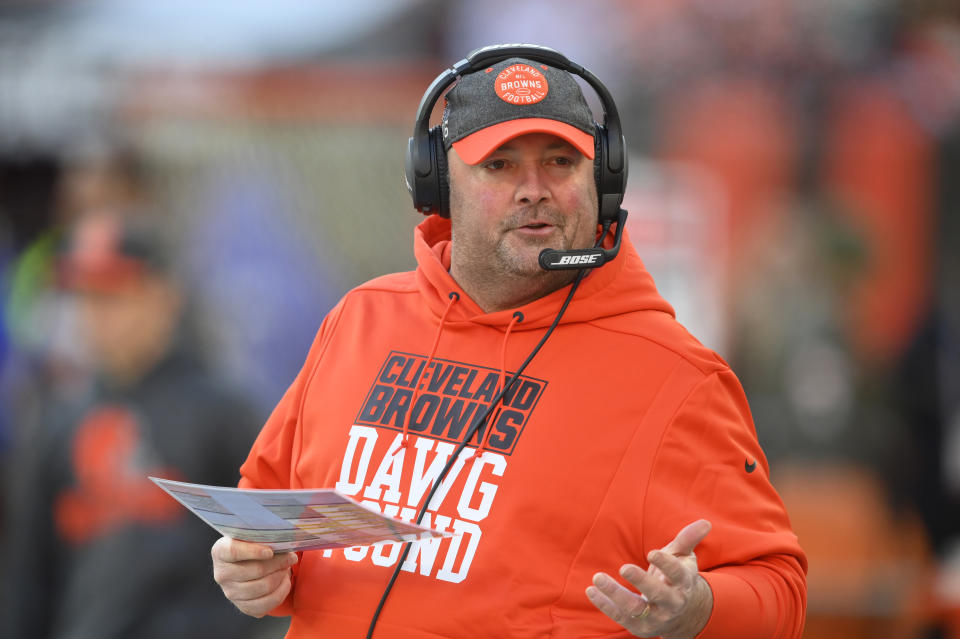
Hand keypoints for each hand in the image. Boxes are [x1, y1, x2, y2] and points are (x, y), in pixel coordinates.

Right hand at [211, 536, 297, 616]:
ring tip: (287, 567)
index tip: (270, 551)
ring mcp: (231, 593)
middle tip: (291, 557)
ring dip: (281, 575)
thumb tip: (285, 543)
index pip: (234, 551)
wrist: (245, 564)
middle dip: (278, 563)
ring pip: (264, 586)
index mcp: (220, 552)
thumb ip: (263, 537)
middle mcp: (222, 574)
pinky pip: (268, 602)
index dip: (253, 551)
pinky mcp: (243, 607)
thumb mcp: (251, 536)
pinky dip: (282, 591)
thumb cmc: (251, 546)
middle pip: (256, 570)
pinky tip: (285, 581)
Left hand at [585, 519, 712, 638]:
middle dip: (641, 582)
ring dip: (615, 594)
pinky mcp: (639, 626)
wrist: (683, 615)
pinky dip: (604, 605)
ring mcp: (655, 617)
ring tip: (598, 578)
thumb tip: (705, 522)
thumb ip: (688, 539)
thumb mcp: (683, 558)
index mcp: (683, 583)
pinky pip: (619, 617)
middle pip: (657, 594)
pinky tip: (591, 591)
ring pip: (635, 609)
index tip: (652, 553)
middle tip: (624, 567)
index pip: (676, 573)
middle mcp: (671, 603)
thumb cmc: (677, 578)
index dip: (666, 564)